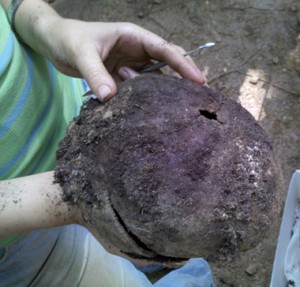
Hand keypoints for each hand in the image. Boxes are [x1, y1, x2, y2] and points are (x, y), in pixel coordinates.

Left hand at [38, 19, 205, 101]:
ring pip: (155, 79)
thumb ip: (95, 73)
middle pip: (168, 63)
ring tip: (178, 110)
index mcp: (133, 37)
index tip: (199, 81)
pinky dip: (145, 99)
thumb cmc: (68, 39)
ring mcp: (131, 65)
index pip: (165, 49)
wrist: (55, 43)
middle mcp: (137, 51)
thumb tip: (110, 98)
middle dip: (183, 78)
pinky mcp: (123, 77)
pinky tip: (150, 112)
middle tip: (199, 98)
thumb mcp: (81, 52)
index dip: (183, 64)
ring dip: (164, 93)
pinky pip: (140, 89)